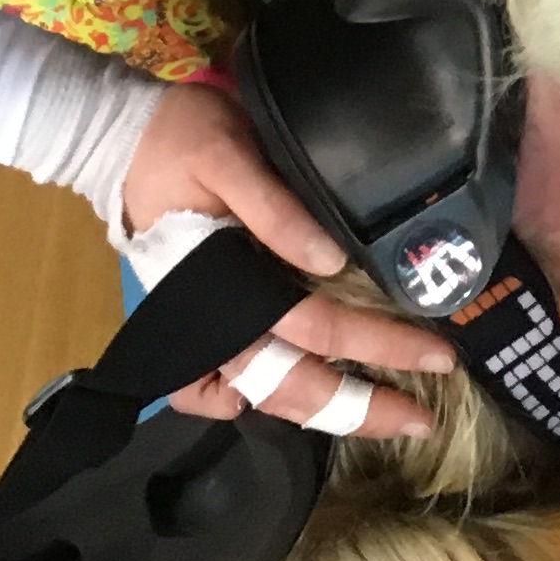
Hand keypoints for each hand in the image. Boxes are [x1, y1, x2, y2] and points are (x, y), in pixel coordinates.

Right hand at [122, 83, 449, 438]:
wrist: (120, 139)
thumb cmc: (182, 138)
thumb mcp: (230, 154)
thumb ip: (276, 209)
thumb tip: (333, 261)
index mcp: (226, 285)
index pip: (317, 329)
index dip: (380, 346)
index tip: (439, 355)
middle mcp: (214, 324)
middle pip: (293, 387)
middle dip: (360, 409)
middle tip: (421, 421)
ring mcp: (201, 331)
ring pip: (263, 395)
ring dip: (322, 412)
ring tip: (381, 419)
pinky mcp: (192, 325)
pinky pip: (212, 390)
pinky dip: (244, 405)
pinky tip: (284, 402)